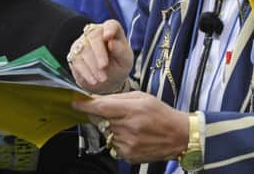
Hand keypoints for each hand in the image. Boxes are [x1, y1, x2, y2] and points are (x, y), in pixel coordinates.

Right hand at [68, 20, 132, 93]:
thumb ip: (121, 51)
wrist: (107, 79)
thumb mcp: (125, 60)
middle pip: (94, 36)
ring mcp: (83, 42)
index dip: (109, 29)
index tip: (108, 37)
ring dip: (93, 65)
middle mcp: (96, 32)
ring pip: (84, 49)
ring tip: (102, 78)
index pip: (111, 25)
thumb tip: (111, 43)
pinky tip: (93, 80)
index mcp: (112, 30)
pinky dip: (85, 71)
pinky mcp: (74, 54)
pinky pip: (77, 60)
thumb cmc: (119, 65)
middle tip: (104, 66)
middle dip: (98, 52)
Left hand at [72, 91, 188, 163]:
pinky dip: (118, 139)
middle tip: (115, 112)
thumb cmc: (161, 113)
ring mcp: (127, 144)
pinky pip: (113, 144)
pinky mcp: (128, 155)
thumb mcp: (142, 97)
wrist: (178, 136)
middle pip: (100, 120)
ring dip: (111, 127)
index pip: (101, 107)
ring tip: (130, 124)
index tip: (75, 102)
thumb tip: (96, 100)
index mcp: (132, 110)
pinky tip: (132, 135)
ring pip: (106, 132)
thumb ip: (118, 98)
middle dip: (101, 115)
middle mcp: (128, 128)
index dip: (85, 105)